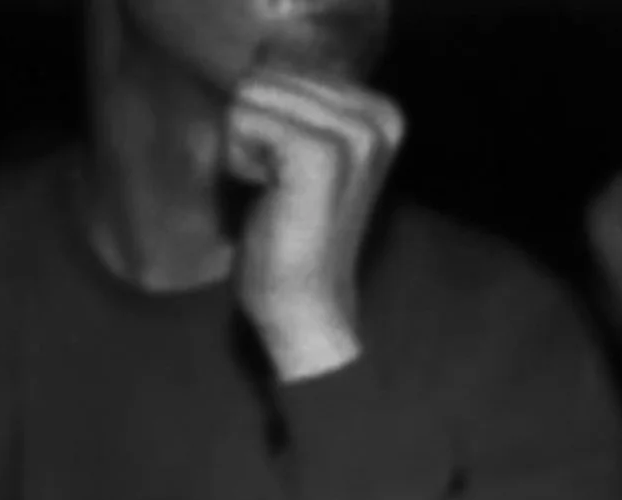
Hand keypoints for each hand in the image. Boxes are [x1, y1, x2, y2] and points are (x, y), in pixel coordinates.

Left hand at [225, 70, 403, 382]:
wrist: (305, 308)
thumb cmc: (294, 240)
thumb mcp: (303, 159)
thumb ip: (297, 110)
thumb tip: (257, 75)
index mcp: (382, 114)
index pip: (290, 70)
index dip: (269, 121)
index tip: (289, 176)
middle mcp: (377, 117)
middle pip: (271, 77)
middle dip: (254, 131)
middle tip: (276, 188)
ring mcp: (353, 134)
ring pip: (254, 96)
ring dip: (245, 147)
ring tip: (273, 193)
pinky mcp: (319, 154)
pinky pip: (245, 121)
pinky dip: (238, 160)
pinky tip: (265, 197)